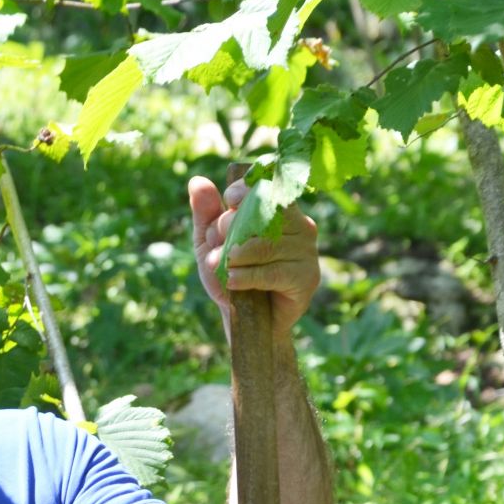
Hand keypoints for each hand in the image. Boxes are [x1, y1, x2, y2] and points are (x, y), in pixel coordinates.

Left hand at [189, 174, 320, 336]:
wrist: (246, 323)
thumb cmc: (230, 276)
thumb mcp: (210, 243)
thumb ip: (205, 213)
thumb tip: (196, 181)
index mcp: (279, 210)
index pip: (267, 187)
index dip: (242, 192)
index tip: (226, 204)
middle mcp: (299, 225)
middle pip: (266, 213)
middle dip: (232, 227)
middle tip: (217, 248)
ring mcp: (306, 250)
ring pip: (267, 243)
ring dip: (236, 255)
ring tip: (220, 266)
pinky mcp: (307, 277)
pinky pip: (274, 271)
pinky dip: (247, 276)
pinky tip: (232, 281)